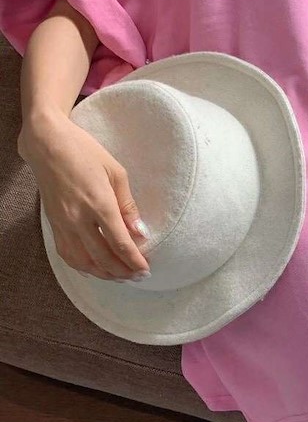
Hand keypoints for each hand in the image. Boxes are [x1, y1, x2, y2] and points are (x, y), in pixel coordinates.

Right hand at [18, 116, 151, 281]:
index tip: (145, 270)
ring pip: (84, 261)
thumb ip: (128, 205)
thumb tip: (141, 232)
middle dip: (123, 272)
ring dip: (104, 274)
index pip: (120, 243)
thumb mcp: (116, 173)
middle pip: (103, 258)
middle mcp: (79, 218)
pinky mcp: (54, 224)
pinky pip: (67, 254)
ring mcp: (63, 223)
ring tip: (120, 277)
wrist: (47, 144)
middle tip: (138, 277)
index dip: (134, 261)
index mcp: (99, 204)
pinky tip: (95, 269)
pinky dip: (83, 266)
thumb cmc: (85, 152)